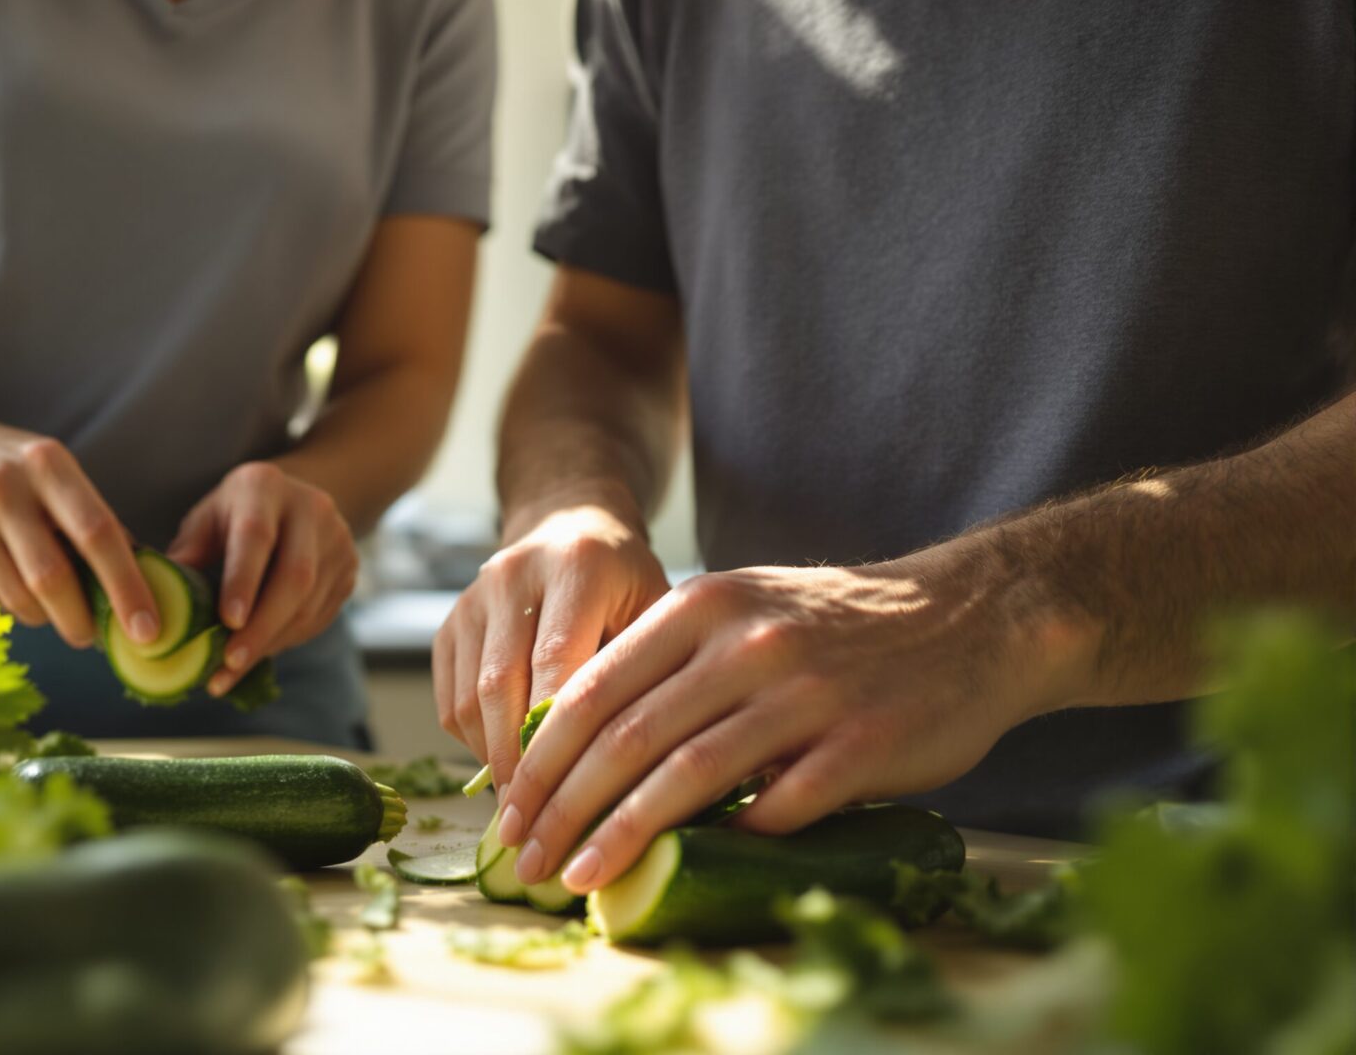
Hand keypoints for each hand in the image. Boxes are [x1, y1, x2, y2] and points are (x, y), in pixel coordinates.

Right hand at [0, 406, 157, 648]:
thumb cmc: (13, 467)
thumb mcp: (57, 471)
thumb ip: (94, 520)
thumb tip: (140, 584)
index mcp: (46, 465)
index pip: (97, 534)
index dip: (127, 587)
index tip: (148, 629)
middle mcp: (0, 490)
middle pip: (50, 579)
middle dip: (79, 621)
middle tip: (91, 635)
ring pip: (15, 599)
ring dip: (41, 615)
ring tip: (48, 602)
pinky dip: (6, 604)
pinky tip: (6, 580)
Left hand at [168, 461, 357, 693]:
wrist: (292, 502)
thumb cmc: (234, 516)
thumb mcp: (205, 522)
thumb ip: (186, 557)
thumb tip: (157, 604)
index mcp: (264, 486)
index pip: (256, 536)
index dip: (243, 581)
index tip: (227, 621)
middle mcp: (311, 508)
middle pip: (295, 577)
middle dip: (261, 627)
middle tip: (229, 662)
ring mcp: (338, 539)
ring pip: (310, 603)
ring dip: (271, 642)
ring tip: (233, 669)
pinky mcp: (350, 568)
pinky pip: (320, 615)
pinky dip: (287, 640)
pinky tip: (259, 652)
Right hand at [432, 503, 671, 790]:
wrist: (570, 522)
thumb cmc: (628, 583)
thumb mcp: (659, 611)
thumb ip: (649, 674)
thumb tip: (644, 773)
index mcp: (578, 567)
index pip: (556, 664)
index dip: (557, 738)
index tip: (570, 802)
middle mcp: (514, 575)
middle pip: (502, 686)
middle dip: (517, 764)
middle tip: (538, 824)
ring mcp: (472, 598)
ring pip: (469, 699)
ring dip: (492, 760)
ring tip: (526, 806)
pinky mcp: (448, 622)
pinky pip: (450, 699)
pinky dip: (475, 744)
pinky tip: (508, 766)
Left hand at [496, 550, 1089, 894]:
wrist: (974, 616)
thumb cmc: (839, 625)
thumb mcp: (745, 608)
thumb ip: (672, 662)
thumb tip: (587, 748)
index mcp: (704, 606)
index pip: (594, 689)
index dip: (541, 756)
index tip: (509, 808)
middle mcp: (746, 643)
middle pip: (625, 736)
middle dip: (562, 805)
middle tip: (524, 857)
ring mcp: (804, 692)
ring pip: (687, 774)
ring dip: (623, 834)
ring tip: (579, 876)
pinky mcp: (861, 743)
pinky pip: (780, 804)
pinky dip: (732, 838)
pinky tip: (696, 865)